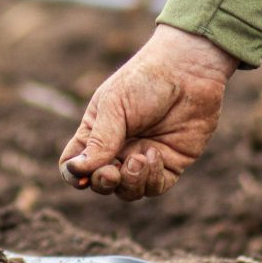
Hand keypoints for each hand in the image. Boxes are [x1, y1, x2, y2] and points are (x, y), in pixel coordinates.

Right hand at [59, 24, 237, 200]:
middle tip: (111, 172)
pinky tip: (154, 154)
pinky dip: (151, 179)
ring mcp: (144, 157)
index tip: (80, 175)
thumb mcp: (114, 106)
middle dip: (103, 183)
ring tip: (139, 159)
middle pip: (101, 183)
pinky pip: (155, 187)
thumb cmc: (144, 80)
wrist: (188, 71)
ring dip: (130, 183)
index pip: (75, 164)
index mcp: (96, 132)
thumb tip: (77, 171)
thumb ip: (98, 141)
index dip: (74, 175)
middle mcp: (118, 149)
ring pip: (128, 191)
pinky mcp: (170, 163)